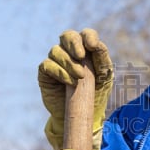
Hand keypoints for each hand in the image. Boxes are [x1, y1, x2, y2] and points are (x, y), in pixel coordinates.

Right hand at [38, 29, 113, 149]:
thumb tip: (96, 45)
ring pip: (56, 51)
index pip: (86, 34)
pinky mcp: (45, 73)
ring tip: (80, 77)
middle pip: (67, 36)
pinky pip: (48, 65)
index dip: (88, 36)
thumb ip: (102, 60)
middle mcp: (69, 51)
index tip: (93, 46)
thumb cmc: (95, 92)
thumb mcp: (104, 77)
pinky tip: (70, 82)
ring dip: (69, 63)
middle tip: (81, 56)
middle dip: (74, 43)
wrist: (82, 115)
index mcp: (86, 49)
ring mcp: (56, 61)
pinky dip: (60, 72)